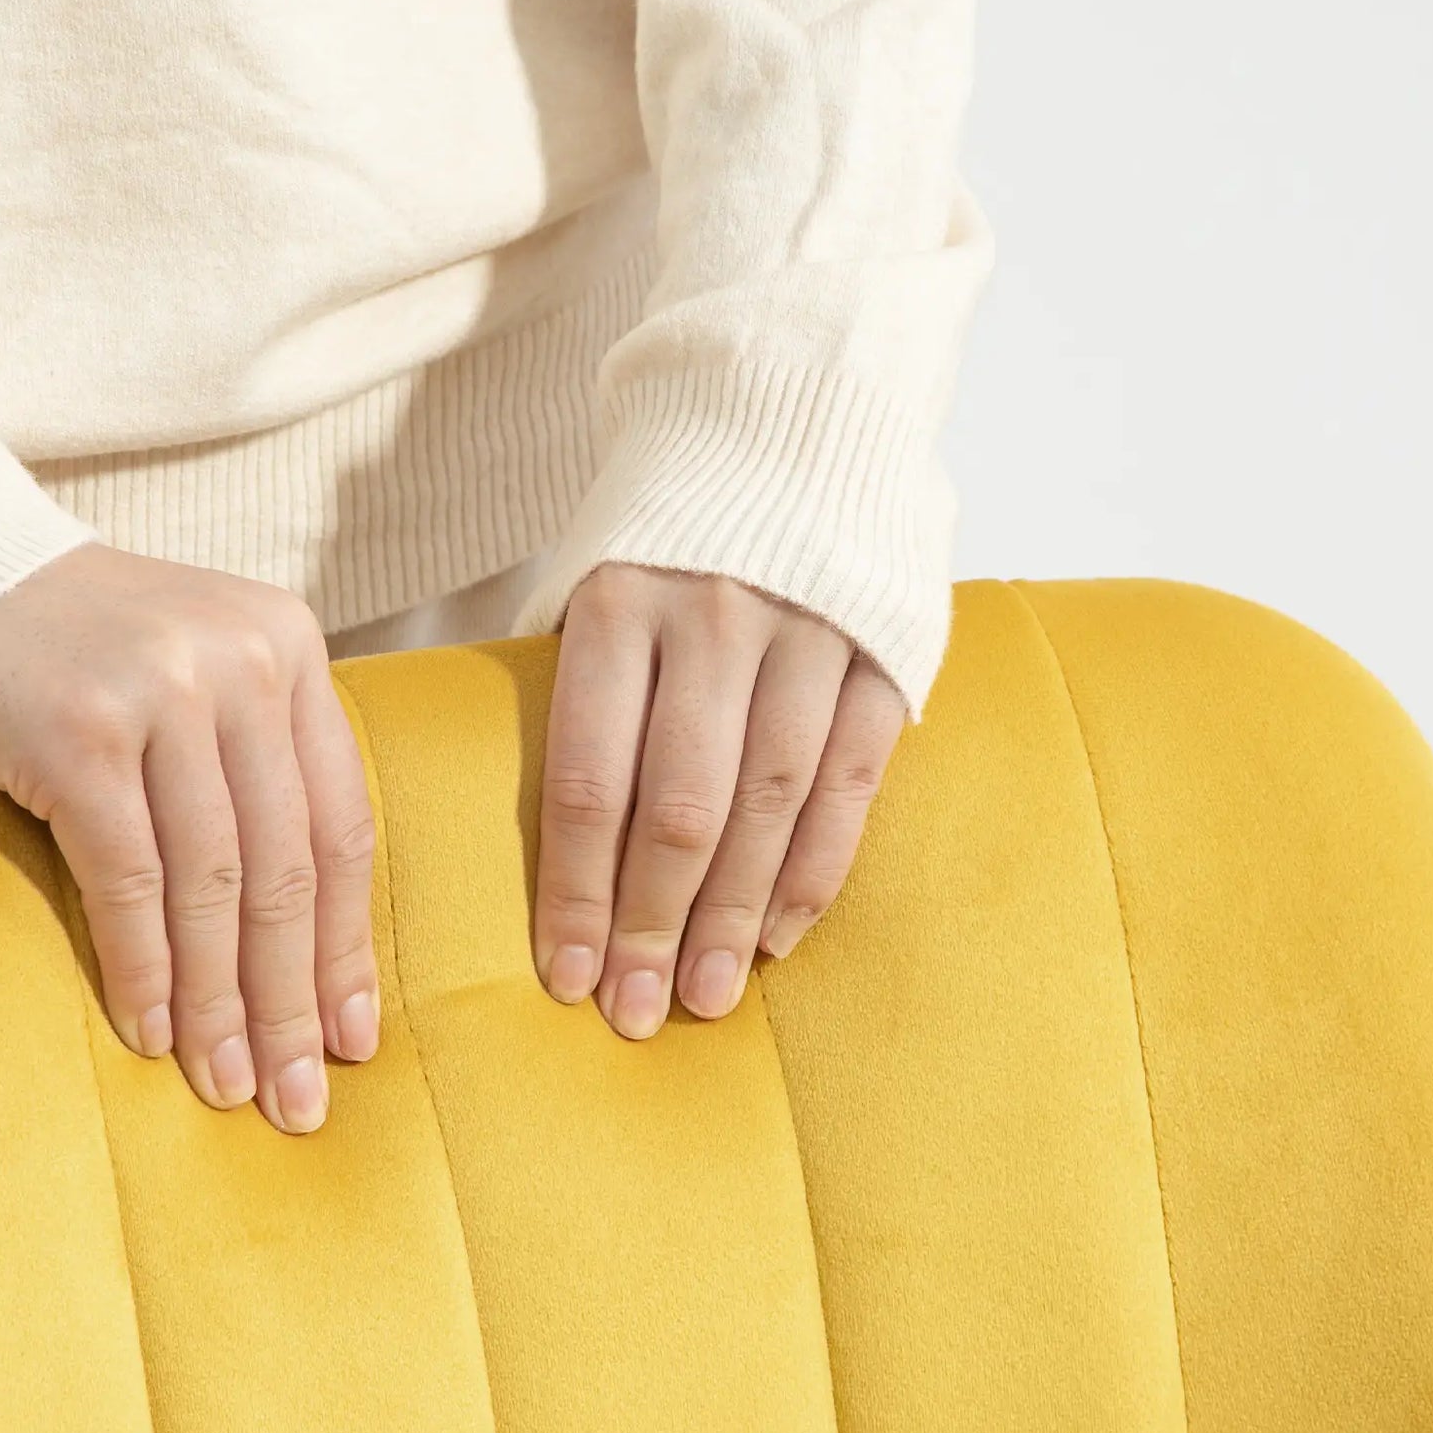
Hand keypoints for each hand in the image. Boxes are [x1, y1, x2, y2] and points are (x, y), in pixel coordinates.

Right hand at [0, 541, 379, 1132]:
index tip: (353, 1037)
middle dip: (293, 1000)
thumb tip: (301, 939)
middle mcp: (243, 662)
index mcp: (289, 647)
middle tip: (298, 1100)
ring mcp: (163, 692)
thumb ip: (255, 761)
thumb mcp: (195, 669)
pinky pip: (128, 879)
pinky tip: (151, 1033)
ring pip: (214, 884)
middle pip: (286, 868)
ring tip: (227, 1089)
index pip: (339, 824)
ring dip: (222, 1003)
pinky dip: (142, 967)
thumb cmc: (70, 645)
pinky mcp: (79, 731)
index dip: (347, 944)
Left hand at [531, 564, 904, 1037]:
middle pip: (677, 806)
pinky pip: (849, 781)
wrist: (788, 419)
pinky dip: (814, 867)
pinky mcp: (882, 650)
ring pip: (767, 803)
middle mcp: (711, 620)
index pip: (586, 777)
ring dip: (731, 915)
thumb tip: (549, 840)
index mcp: (618, 605)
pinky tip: (778, 935)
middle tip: (635, 1013)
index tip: (566, 975)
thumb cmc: (663, 528)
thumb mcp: (588, 576)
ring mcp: (807, 634)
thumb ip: (570, 688)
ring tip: (705, 997)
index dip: (575, 890)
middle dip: (651, 923)